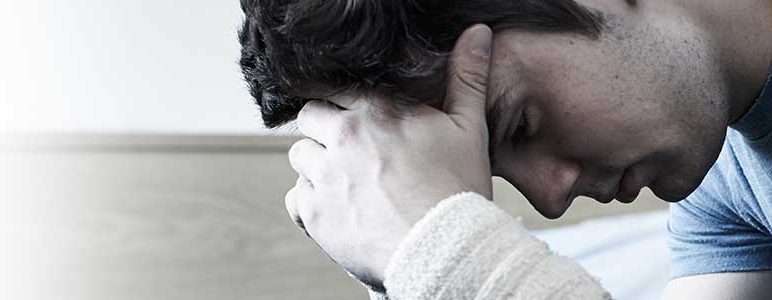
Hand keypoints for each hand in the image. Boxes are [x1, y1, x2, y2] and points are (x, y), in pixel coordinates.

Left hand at [284, 24, 494, 287]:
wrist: (444, 248)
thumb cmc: (459, 190)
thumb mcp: (469, 127)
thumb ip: (467, 77)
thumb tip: (476, 33)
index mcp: (377, 110)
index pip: (337, 90)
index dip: (344, 105)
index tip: (352, 119)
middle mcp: (343, 136)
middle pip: (309, 118)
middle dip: (324, 131)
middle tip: (349, 153)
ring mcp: (326, 175)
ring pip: (300, 157)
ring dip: (316, 167)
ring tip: (345, 184)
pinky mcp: (315, 213)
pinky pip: (294, 199)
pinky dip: (310, 204)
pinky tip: (337, 210)